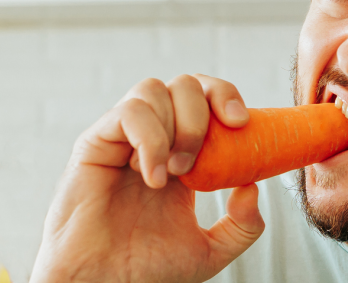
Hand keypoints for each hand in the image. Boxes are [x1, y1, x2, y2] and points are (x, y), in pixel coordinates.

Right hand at [30, 74, 264, 282]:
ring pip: (153, 89)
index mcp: (180, 151)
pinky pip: (126, 113)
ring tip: (176, 171)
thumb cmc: (146, 268)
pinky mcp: (94, 144)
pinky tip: (153, 176)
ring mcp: (123, 138)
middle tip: (200, 159)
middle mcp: (153, 137)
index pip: (205, 97)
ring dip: (175, 124)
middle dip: (202, 111)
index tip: (241, 123)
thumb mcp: (212, 251)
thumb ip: (242, 225)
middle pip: (183, 83)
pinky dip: (149, 138)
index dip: (225, 96)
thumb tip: (253, 185)